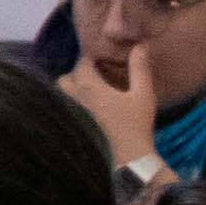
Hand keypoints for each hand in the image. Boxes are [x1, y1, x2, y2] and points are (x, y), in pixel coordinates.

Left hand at [57, 31, 160, 171]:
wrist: (128, 158)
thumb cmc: (136, 126)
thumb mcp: (143, 95)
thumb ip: (140, 69)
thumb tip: (139, 46)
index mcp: (89, 88)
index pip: (81, 64)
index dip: (90, 60)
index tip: (101, 62)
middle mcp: (74, 98)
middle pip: (65, 78)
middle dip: (77, 75)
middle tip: (95, 78)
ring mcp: (71, 113)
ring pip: (62, 94)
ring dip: (72, 90)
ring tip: (91, 93)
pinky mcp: (71, 126)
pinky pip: (65, 108)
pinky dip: (72, 104)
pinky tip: (90, 109)